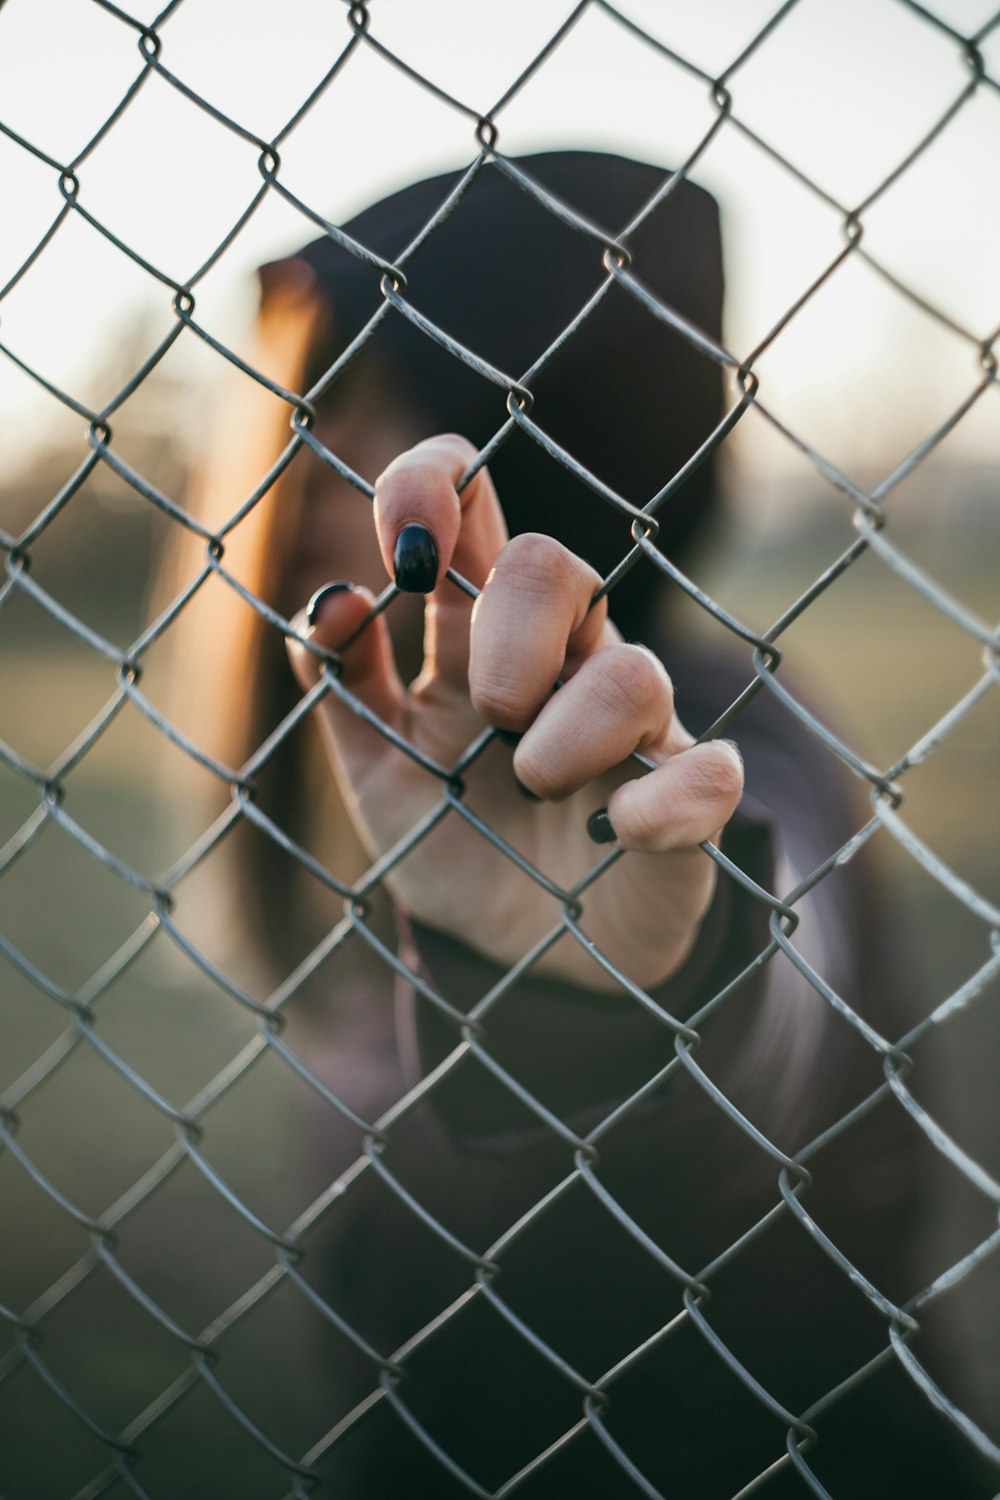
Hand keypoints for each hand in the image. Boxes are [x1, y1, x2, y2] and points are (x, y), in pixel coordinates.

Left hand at [286, 435, 742, 992]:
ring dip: (567, 739)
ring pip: (633, 673)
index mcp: (480, 639)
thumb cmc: (458, 845)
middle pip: (556, 564)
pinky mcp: (689, 796)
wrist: (526, 962)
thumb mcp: (378, 770)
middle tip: (490, 718)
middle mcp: (563, 661)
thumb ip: (342, 686)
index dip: (438, 483)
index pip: (472, 505)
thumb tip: (330, 602)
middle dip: (509, 637)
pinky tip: (614, 835)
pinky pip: (708, 773)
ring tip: (536, 792)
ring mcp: (635, 726)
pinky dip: (657, 808)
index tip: (408, 548)